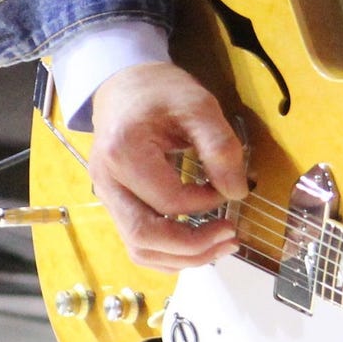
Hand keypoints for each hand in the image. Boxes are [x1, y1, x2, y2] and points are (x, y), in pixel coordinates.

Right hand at [86, 62, 247, 270]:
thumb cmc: (160, 91)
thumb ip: (220, 147)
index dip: (206, 202)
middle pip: (145, 236)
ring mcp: (106, 195)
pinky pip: (137, 241)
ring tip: (219, 247)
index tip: (228, 188)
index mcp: (124, 152)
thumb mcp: (198, 106)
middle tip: (230, 237)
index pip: (169, 200)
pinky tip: (196, 245)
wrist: (125, 84)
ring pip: (139, 248)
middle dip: (193, 247)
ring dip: (182, 257)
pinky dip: (168, 253)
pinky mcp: (114, 203)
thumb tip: (236, 193)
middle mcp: (106, 181)